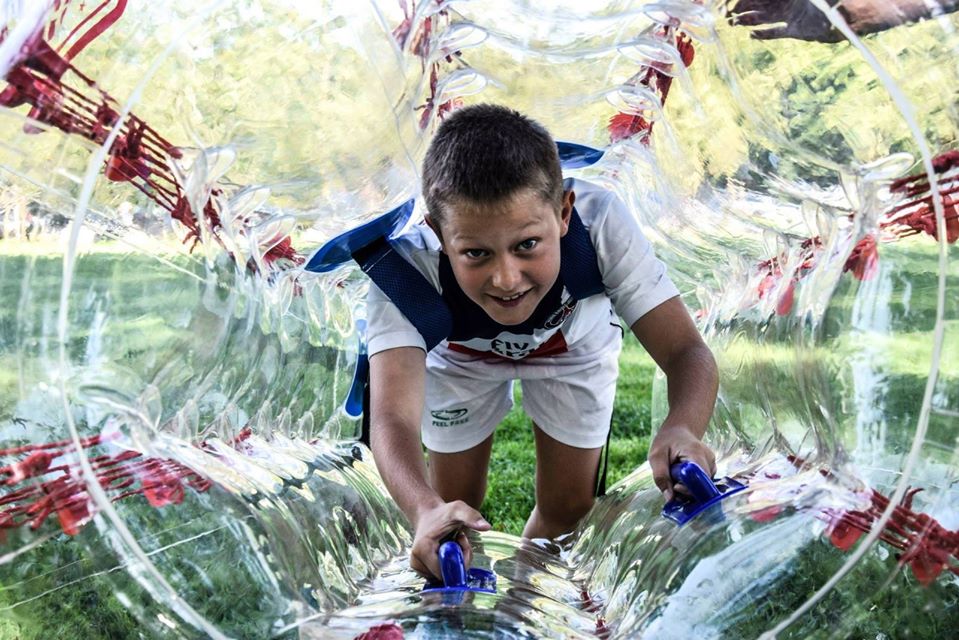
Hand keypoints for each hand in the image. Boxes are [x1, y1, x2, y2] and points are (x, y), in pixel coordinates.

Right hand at [410, 500, 490, 580]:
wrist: (428, 514)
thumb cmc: (444, 512)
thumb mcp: (458, 510)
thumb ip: (472, 516)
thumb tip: (487, 527)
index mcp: (422, 550)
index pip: (446, 571)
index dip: (459, 560)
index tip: (461, 540)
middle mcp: (416, 562)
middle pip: (445, 576)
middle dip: (458, 561)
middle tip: (459, 541)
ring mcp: (417, 568)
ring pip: (443, 577)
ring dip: (453, 563)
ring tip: (452, 544)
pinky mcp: (420, 570)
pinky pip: (439, 576)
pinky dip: (447, 566)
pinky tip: (446, 551)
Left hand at [647, 425, 716, 501]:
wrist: (678, 430)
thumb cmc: (666, 441)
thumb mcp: (656, 456)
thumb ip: (661, 476)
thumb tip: (670, 499)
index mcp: (696, 453)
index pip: (699, 478)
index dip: (688, 489)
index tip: (675, 487)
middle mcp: (709, 459)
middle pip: (703, 485)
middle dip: (686, 490)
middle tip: (672, 484)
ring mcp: (712, 464)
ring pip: (703, 487)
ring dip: (688, 488)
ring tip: (676, 477)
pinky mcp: (710, 469)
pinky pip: (702, 484)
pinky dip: (691, 485)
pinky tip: (682, 478)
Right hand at [727, 0, 845, 41]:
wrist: (847, 16)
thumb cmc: (830, 2)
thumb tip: (769, 10)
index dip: (747, 0)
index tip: (732, 2)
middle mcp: (786, 4)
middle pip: (759, 6)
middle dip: (742, 8)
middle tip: (726, 14)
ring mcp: (789, 17)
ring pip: (763, 18)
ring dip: (748, 20)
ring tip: (733, 24)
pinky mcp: (794, 31)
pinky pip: (775, 33)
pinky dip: (764, 35)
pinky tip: (752, 36)